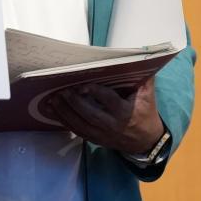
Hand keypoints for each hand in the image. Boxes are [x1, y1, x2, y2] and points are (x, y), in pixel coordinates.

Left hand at [46, 77, 164, 155]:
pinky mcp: (96, 139)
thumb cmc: (145, 114)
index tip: (82, 85)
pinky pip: (77, 131)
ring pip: (80, 125)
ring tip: (53, 100)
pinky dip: (65, 121)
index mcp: (125, 112)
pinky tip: (54, 112)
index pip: (108, 100)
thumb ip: (143, 78)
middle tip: (62, 91)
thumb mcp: (148, 96)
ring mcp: (102, 135)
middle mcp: (112, 125)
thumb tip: (140, 58)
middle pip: (90, 114)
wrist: (146, 141)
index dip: (95, 92)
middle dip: (75, 103)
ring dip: (65, 112)